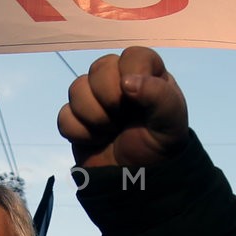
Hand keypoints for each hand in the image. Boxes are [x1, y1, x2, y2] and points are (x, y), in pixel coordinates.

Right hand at [57, 46, 188, 167]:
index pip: (133, 55)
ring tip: (110, 131)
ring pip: (76, 89)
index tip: (135, 97)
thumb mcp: (171, 122)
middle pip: (99, 67)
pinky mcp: (75, 120)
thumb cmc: (159, 148)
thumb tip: (127, 82)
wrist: (136, 181)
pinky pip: (65, 116)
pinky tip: (95, 140)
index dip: (131, 72)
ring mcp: (95, 100)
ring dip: (93, 116)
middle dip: (108, 96)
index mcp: (148, 76)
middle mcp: (119, 82)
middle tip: (121, 118)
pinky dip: (80, 132)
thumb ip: (159, 96)